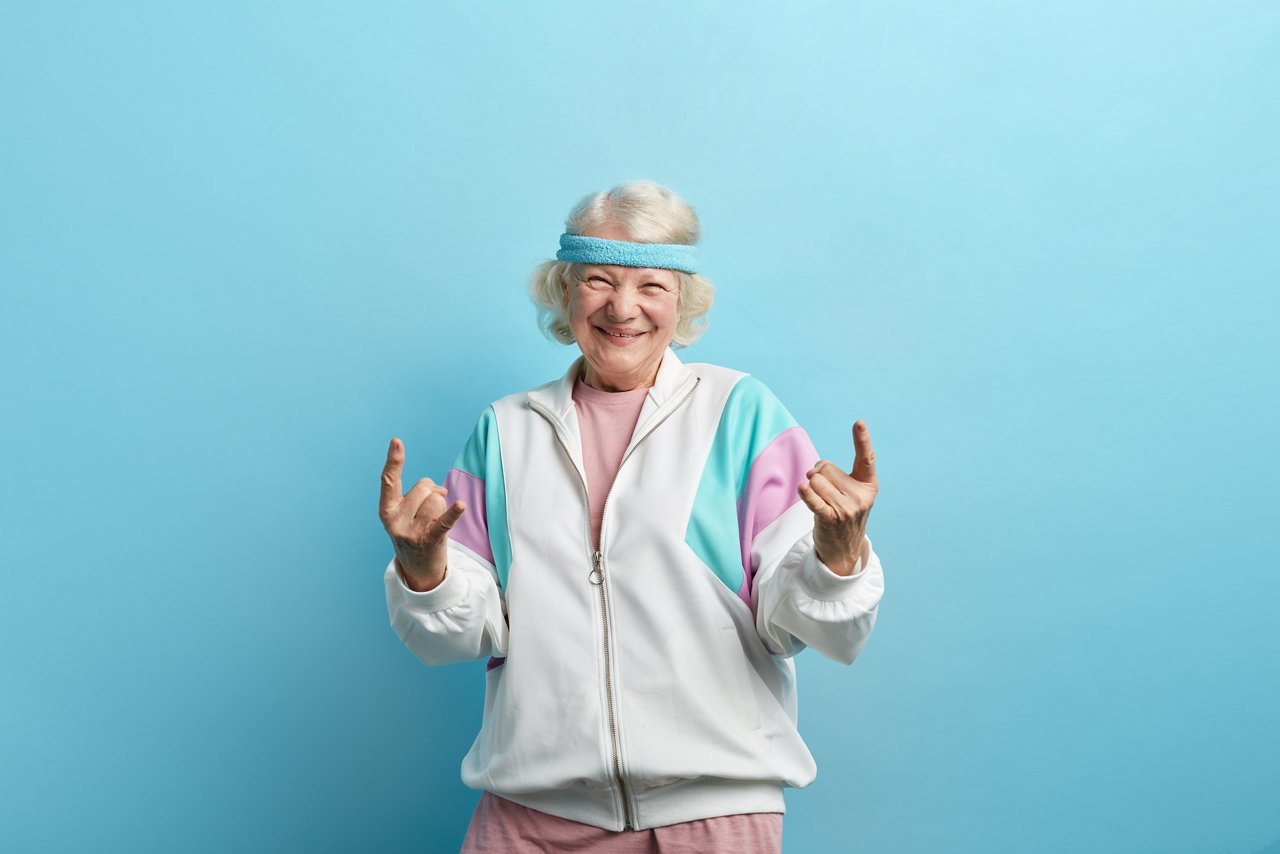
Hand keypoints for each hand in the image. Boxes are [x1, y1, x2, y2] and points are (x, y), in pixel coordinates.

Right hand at [378, 437, 465, 591]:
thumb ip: (419, 495)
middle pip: (423, 487)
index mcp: (387, 511)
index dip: (394, 460)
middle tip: (430, 511)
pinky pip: (443, 521)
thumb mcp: (405, 514)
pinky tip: (461, 505)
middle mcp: (395, 521)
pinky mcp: (429, 541)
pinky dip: (453, 513)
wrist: (417, 571)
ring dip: (442, 506)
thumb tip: (441, 490)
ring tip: (435, 522)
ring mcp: (411, 532)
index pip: (389, 481)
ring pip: (436, 499)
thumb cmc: (413, 534)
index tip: (396, 441)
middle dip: (432, 492)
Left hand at [798, 420, 877, 575]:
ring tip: (820, 502)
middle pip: (826, 467)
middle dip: (819, 474)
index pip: (866, 457)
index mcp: (868, 485)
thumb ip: (835, 476)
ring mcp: (848, 509)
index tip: (859, 422)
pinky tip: (803, 490)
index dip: (862, 439)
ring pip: (815, 480)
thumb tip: (813, 472)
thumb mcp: (850, 494)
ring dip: (811, 488)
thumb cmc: (843, 514)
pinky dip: (806, 493)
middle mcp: (861, 496)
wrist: (843, 550)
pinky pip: (814, 499)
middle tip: (824, 492)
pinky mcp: (831, 519)